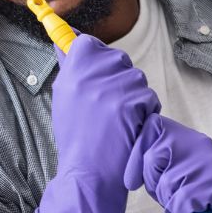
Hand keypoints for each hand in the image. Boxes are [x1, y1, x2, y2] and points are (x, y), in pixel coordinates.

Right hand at [37, 33, 161, 212]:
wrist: (89, 171)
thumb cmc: (76, 136)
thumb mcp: (63, 98)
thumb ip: (70, 68)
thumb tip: (65, 42)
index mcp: (72, 70)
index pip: (88, 44)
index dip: (94, 58)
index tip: (93, 71)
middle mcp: (94, 73)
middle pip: (116, 59)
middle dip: (116, 78)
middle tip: (105, 104)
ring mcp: (116, 87)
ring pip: (135, 77)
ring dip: (131, 95)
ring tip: (115, 118)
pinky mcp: (135, 102)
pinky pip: (147, 96)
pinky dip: (142, 111)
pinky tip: (127, 126)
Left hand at [124, 114, 211, 212]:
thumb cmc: (202, 196)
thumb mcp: (178, 173)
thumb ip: (157, 167)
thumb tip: (127, 175)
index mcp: (186, 138)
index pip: (151, 127)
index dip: (136, 155)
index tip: (132, 181)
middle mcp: (197, 145)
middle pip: (153, 158)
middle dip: (154, 184)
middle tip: (171, 195)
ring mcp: (208, 163)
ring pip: (166, 185)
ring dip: (171, 203)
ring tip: (189, 205)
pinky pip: (181, 203)